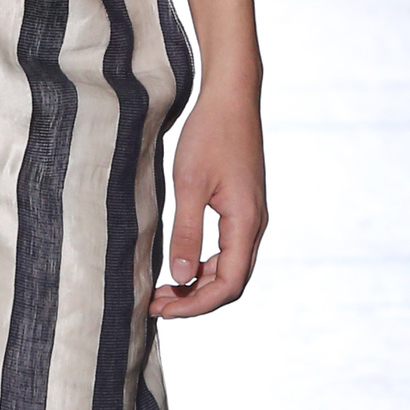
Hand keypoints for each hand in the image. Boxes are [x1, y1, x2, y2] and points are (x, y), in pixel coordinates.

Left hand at [151, 83, 266, 320]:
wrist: (232, 98)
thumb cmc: (210, 134)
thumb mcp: (189, 184)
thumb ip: (185, 232)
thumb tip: (180, 277)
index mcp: (245, 222)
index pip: (228, 284)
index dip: (196, 305)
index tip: (162, 310)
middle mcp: (255, 225)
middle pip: (231, 282)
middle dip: (194, 300)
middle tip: (154, 304)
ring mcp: (251, 217)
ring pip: (230, 268)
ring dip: (198, 284)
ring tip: (162, 289)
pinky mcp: (243, 208)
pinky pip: (228, 250)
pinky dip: (204, 265)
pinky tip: (179, 264)